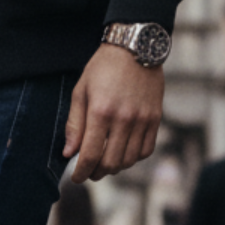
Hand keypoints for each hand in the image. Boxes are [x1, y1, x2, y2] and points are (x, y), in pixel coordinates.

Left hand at [64, 45, 164, 182]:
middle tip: (90, 172)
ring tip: (106, 163)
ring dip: (115, 167)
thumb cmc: (103, 68)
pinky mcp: (155, 118)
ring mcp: (142, 119)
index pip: (90, 155)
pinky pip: (146, 150)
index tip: (76, 177)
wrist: (135, 47)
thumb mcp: (81, 91)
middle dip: (97, 173)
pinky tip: (124, 153)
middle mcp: (123, 119)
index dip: (81, 172)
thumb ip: (74, 124)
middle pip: (110, 162)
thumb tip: (69, 153)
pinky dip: (134, 158)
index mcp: (101, 112)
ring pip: (129, 160)